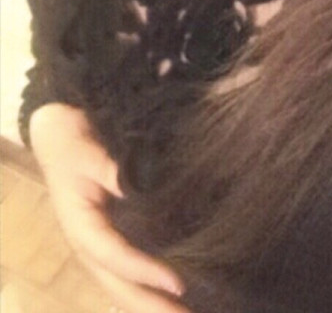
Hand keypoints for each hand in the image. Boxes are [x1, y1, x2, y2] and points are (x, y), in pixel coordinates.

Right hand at [30, 103, 190, 311]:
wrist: (57, 133)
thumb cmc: (73, 141)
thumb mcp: (90, 153)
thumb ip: (115, 172)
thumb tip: (141, 189)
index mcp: (81, 225)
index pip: (114, 255)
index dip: (144, 272)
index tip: (178, 283)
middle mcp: (88, 243)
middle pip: (118, 284)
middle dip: (149, 305)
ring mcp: (97, 244)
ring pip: (121, 285)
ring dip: (149, 302)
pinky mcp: (108, 238)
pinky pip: (126, 270)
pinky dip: (146, 285)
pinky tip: (170, 294)